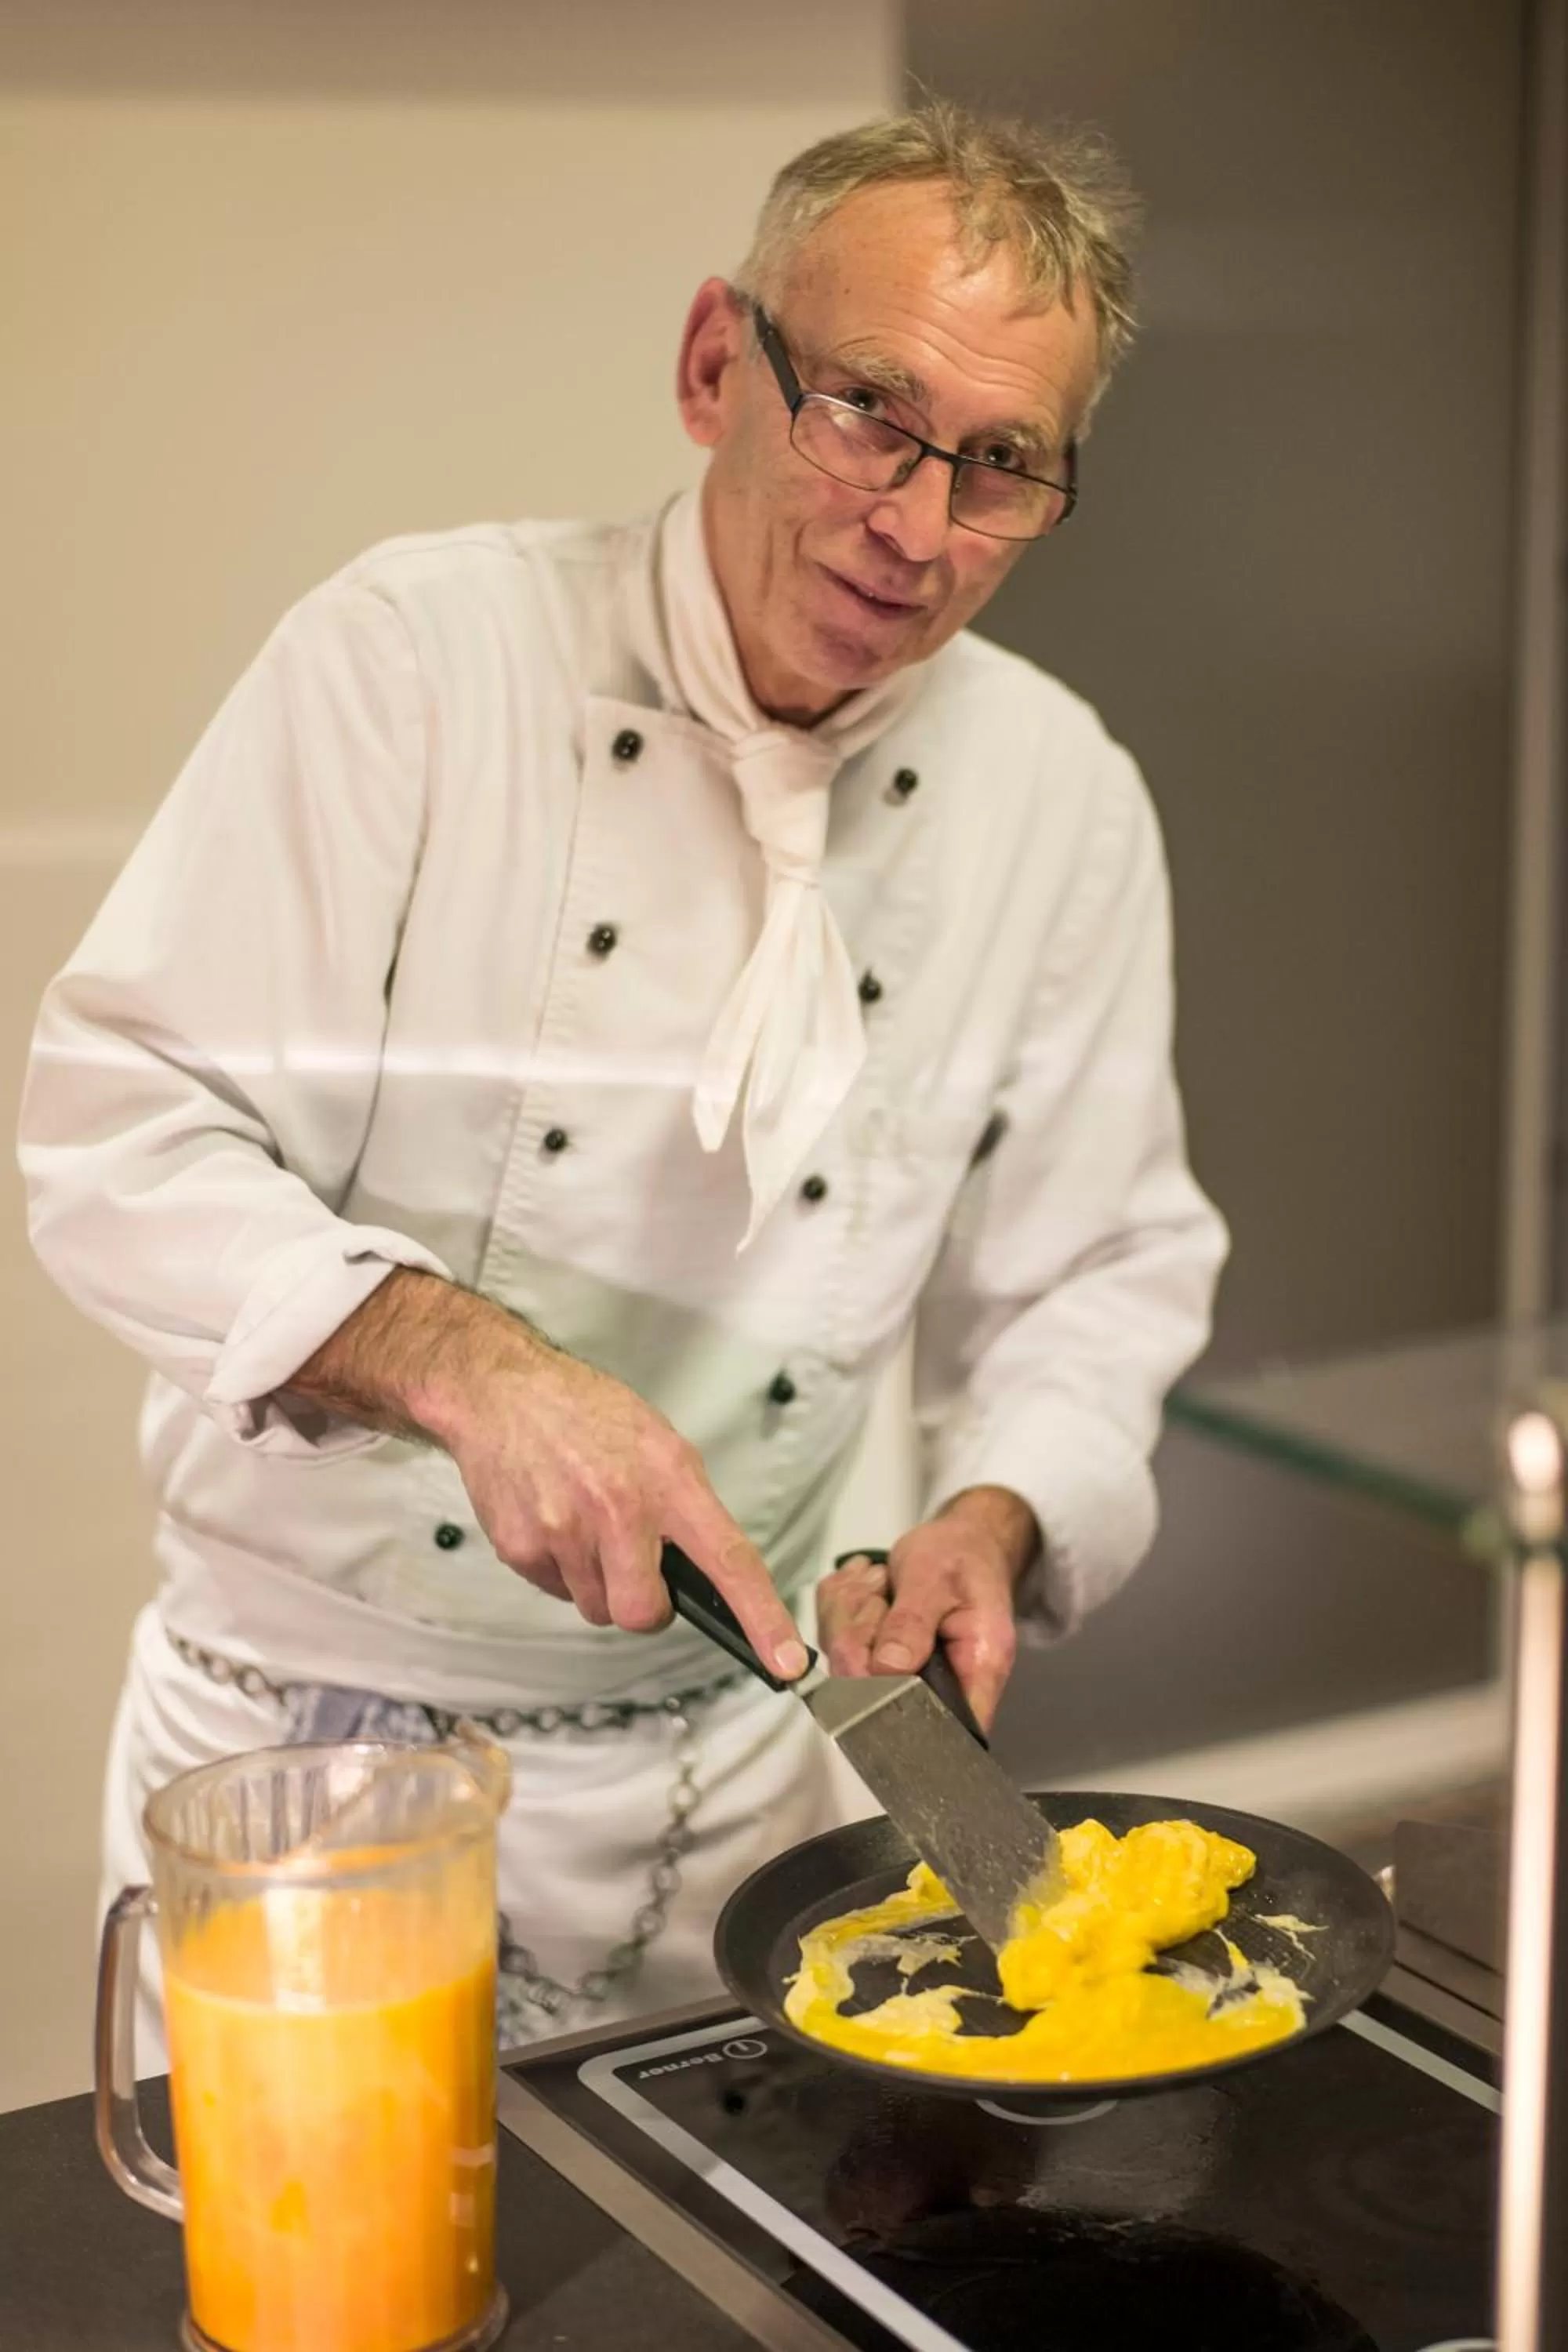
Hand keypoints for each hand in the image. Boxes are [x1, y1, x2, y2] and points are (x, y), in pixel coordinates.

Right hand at [289, 1270, 807, 1679]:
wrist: (502, 1392)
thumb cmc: (589, 1415)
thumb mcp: (659, 1443)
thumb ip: (686, 1508)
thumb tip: (707, 1574)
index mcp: (668, 1480)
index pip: (728, 1559)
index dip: (762, 1617)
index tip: (787, 1662)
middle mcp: (617, 1510)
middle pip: (644, 1614)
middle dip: (645, 1605)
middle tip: (635, 1565)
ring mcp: (564, 1532)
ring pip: (597, 1609)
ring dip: (599, 1583)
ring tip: (584, 1525)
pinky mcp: (520, 1548)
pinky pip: (557, 1591)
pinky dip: (561, 1569)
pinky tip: (554, 1520)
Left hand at [815, 1488, 1037, 1730]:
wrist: (960, 1541)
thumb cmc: (959, 1557)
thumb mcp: (935, 1579)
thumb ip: (912, 1623)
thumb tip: (887, 1669)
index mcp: (974, 1673)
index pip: (942, 1732)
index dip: (898, 1714)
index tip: (874, 1666)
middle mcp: (938, 1686)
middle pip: (874, 1696)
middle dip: (862, 1638)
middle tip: (881, 1593)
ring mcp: (899, 1676)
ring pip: (844, 1664)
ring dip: (851, 1614)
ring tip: (882, 1584)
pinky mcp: (872, 1659)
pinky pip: (832, 1640)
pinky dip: (842, 1604)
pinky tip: (869, 1584)